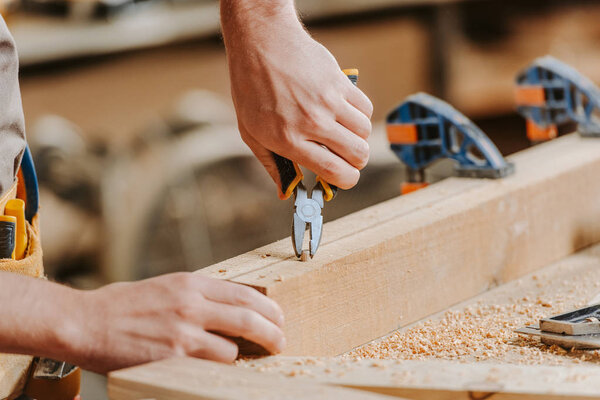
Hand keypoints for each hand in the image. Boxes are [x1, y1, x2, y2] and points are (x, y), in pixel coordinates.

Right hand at [72, 273, 284, 372]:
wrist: (84, 322)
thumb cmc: (122, 306)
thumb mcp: (165, 287)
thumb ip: (197, 295)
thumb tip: (228, 307)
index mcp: (190, 283)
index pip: (244, 292)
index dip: (268, 307)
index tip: (277, 317)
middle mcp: (191, 303)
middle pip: (249, 316)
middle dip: (273, 331)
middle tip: (281, 341)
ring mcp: (183, 331)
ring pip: (234, 346)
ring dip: (244, 355)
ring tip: (248, 359)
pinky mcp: (172, 356)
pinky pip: (212, 364)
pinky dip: (222, 367)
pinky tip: (222, 368)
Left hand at [222, 4, 372, 196]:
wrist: (261, 42)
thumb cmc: (252, 89)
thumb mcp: (251, 133)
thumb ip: (272, 164)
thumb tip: (285, 191)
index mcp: (288, 139)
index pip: (334, 170)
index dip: (346, 181)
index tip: (345, 178)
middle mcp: (312, 121)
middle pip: (358, 154)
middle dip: (356, 162)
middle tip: (346, 157)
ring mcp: (328, 100)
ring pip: (365, 132)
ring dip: (358, 138)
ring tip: (342, 133)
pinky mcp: (339, 82)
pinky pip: (365, 107)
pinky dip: (360, 115)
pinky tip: (344, 113)